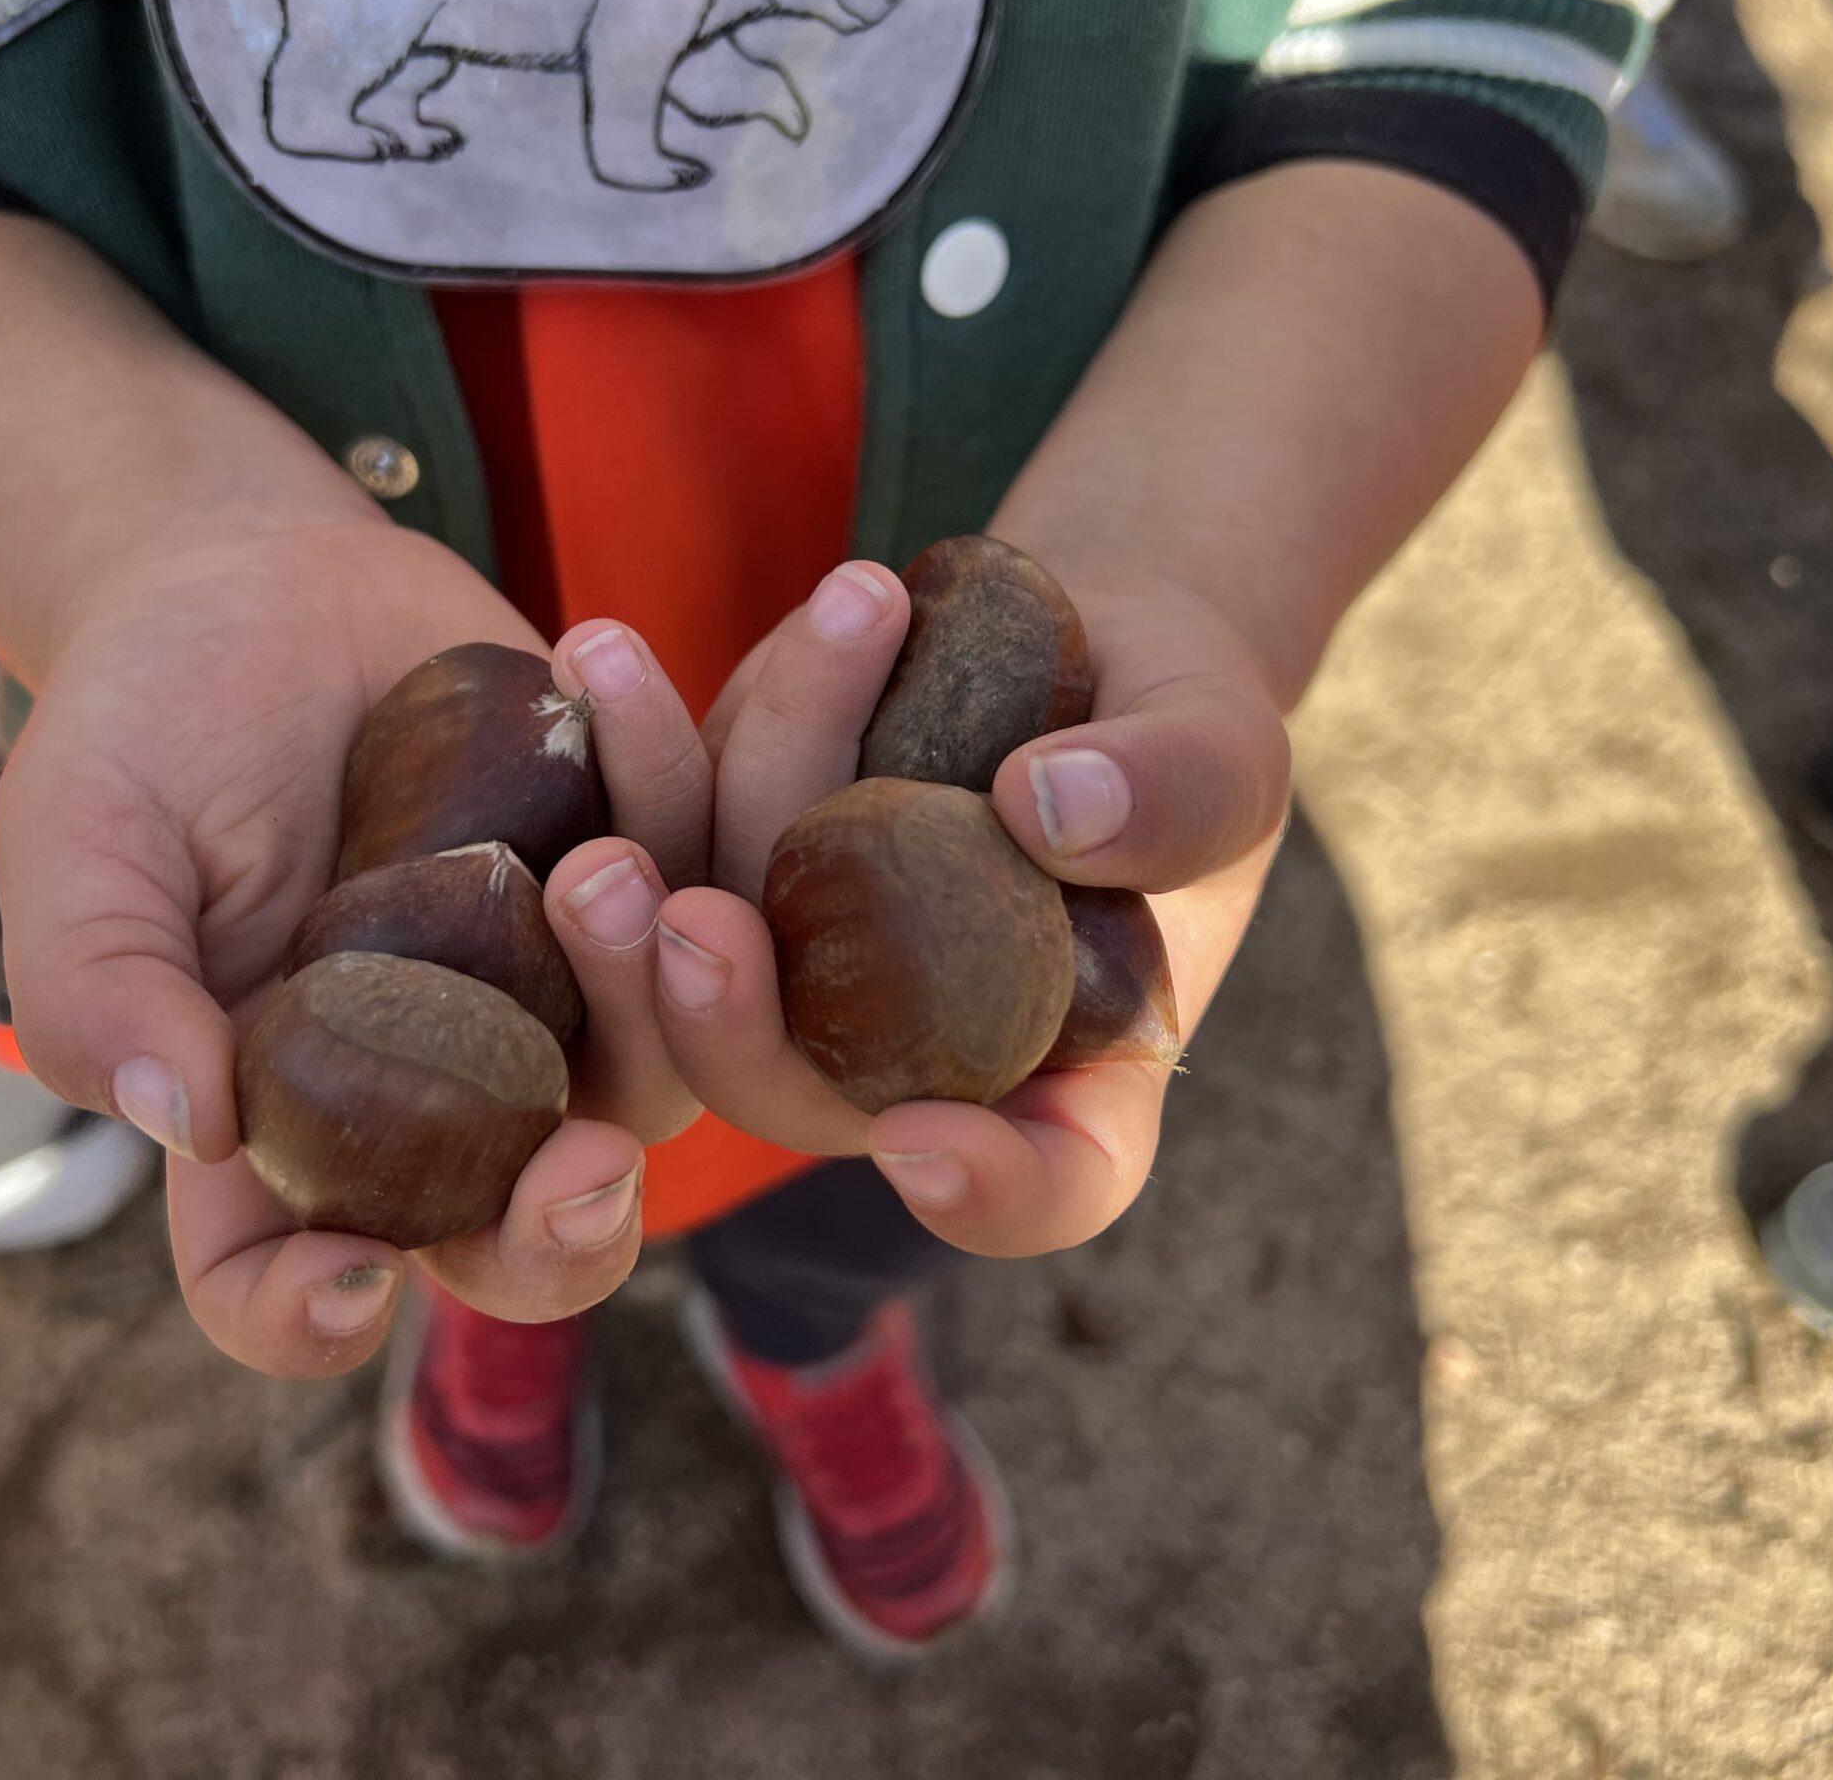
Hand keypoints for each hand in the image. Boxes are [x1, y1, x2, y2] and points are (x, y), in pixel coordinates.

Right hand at [0, 507, 712, 1376]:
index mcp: (272, 1120)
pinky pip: (706, 875)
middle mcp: (430, 1090)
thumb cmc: (144, 729)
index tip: (347, 1276)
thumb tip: (191, 1122)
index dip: (309, 1315)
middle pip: (524, 1232)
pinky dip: (681, 783)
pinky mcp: (632, 868)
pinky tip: (600, 659)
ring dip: (655, 990)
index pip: (278, 1282)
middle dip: (570, 1232)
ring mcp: (549, 991)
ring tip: (601, 858)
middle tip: (589, 1165)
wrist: (257, 579)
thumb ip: (97, 986)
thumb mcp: (78, 841)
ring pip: (655, 1066)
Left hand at [649, 554, 1289, 1257]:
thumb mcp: (1226, 745)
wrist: (1078, 640)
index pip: (1045, 1181)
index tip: (927, 1145)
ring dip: (657, 814)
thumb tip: (1045, 805)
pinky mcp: (732, 861)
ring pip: (700, 941)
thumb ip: (1172, 790)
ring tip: (628, 669)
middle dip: (722, 1021)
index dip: (986, 1190)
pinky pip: (662, 828)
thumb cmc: (1171, 727)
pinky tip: (606, 657)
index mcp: (1066, 1073)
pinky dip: (635, 744)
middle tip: (690, 923)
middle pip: (792, 1091)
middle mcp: (913, 1051)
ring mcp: (807, 962)